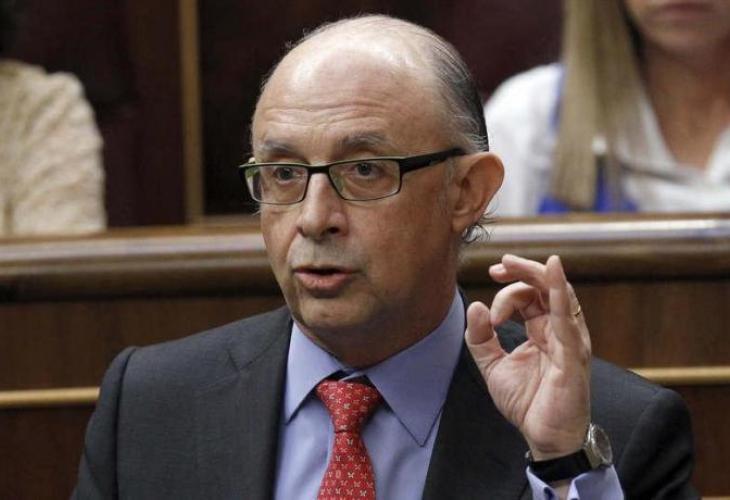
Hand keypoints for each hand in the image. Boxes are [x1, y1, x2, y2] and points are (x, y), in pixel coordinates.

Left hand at [465, 254, 590, 459]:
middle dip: (522, 270)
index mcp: (542, 330)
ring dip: (536, 273)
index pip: (528, 296)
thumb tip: (475, 306)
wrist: (545, 437)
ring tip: (512, 262)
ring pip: (558, 294)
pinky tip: (553, 271)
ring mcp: (569, 340)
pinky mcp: (573, 353)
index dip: (507, 292)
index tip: (489, 314)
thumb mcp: (493, 367)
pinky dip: (560, 291)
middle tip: (499, 264)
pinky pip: (567, 317)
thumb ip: (481, 339)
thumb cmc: (527, 403)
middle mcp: (559, 330)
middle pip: (545, 287)